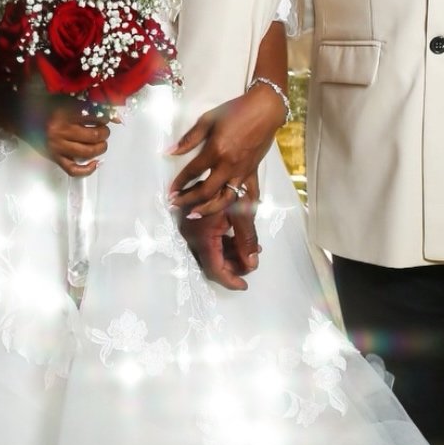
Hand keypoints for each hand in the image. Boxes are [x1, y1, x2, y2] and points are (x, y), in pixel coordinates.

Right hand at [0, 83, 112, 176]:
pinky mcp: (54, 157)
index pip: (95, 116)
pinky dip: (87, 169)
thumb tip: (116, 116)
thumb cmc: (45, 105)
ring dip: (101, 147)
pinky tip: (94, 163)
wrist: (20, 116)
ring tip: (101, 142)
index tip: (107, 117)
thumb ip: (89, 105)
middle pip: (95, 135)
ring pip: (88, 152)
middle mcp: (61, 130)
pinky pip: (73, 169)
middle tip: (104, 130)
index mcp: (65, 111)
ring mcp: (57, 146)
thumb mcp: (66, 98)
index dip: (106, 117)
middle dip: (105, 132)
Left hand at [168, 85, 283, 216]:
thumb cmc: (236, 111)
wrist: (265, 110)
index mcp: (216, 151)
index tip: (170, 191)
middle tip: (175, 204)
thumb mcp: (208, 120)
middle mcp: (228, 166)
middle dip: (188, 200)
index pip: (193, 172)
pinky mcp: (253, 173)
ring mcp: (242, 172)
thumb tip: (170, 151)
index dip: (179, 183)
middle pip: (206, 192)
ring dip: (209, 209)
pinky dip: (240, 206)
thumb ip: (189, 138)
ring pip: (225, 199)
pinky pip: (248, 194)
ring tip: (195, 213)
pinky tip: (231, 212)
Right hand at [178, 175, 261, 291]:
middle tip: (252, 263)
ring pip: (210, 250)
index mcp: (202, 237)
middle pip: (212, 261)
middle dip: (233, 266)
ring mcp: (191, 227)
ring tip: (252, 249)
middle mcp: (191, 235)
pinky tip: (239, 236)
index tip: (245, 285)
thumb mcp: (241, 213)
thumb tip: (252, 264)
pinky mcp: (193, 218)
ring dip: (230, 253)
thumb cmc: (228, 185)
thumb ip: (246, 241)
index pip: (215, 269)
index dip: (230, 280)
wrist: (218, 159)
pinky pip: (208, 238)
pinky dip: (224, 241)